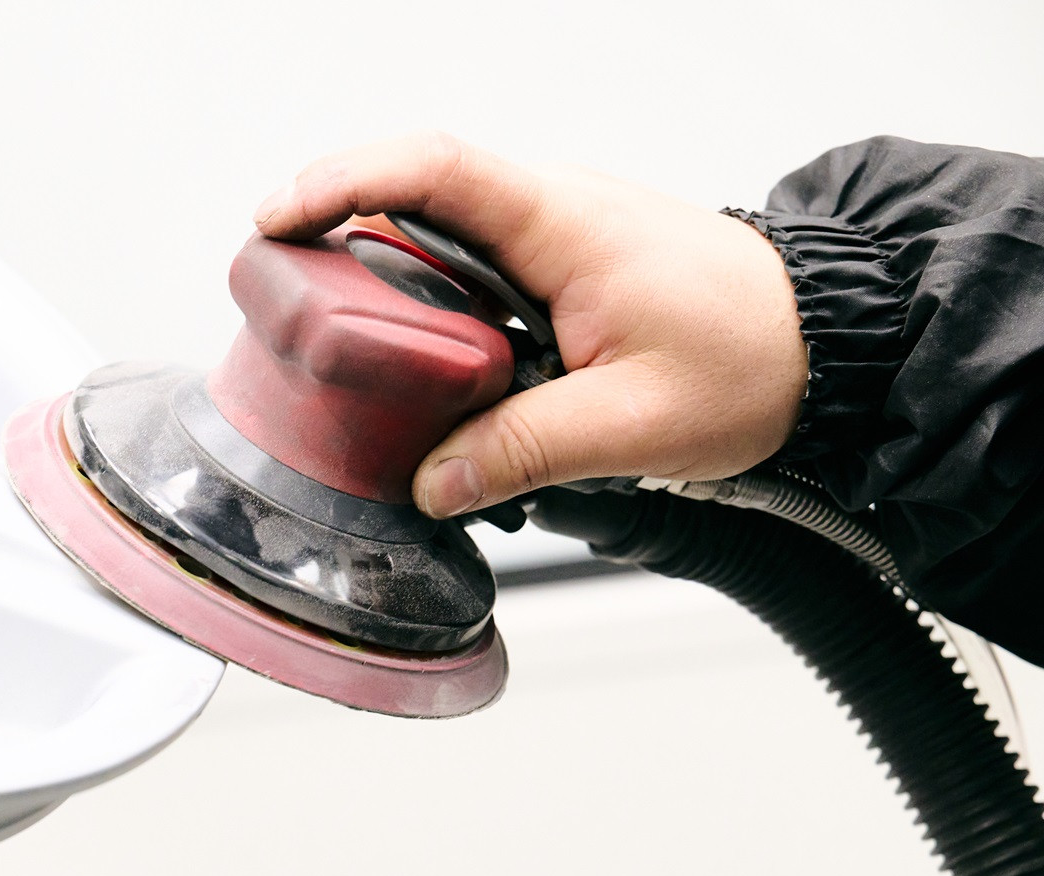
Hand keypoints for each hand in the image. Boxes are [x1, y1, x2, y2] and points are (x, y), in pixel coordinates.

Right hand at [254, 133, 807, 517]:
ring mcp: (550, 234)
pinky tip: (397, 355)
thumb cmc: (753, 361)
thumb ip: (525, 452)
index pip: (435, 169)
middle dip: (328, 225)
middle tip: (270, 286)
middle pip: (411, 193)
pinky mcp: (554, 265)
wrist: (826, 342)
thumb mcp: (636, 424)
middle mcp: (551, 210)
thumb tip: (432, 484)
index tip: (278, 219)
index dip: (345, 182)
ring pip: (433, 230)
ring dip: (369, 267)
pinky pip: (464, 262)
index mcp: (566, 225)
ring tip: (318, 329)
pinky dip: (415, 294)